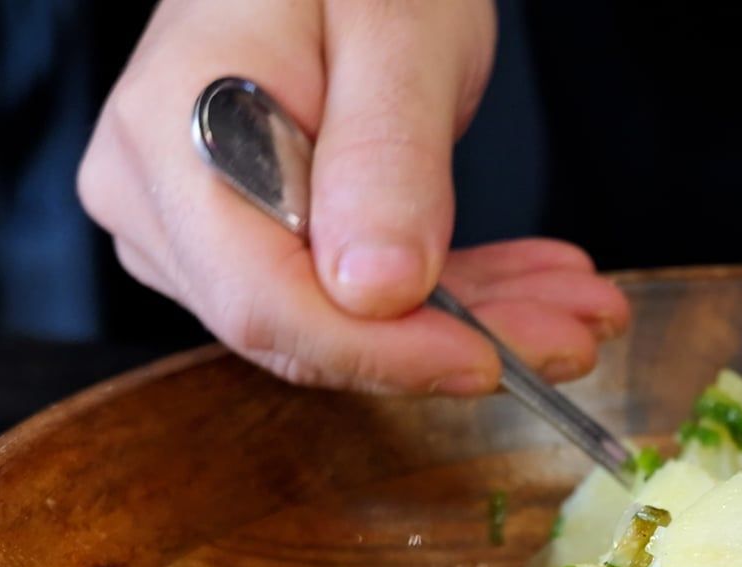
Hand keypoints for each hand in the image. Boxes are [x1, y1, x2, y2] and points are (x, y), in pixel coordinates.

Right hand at [78, 0, 628, 394]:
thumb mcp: (393, 29)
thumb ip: (383, 156)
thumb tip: (375, 293)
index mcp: (172, 136)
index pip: (264, 300)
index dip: (381, 351)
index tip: (488, 358)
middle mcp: (160, 198)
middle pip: (310, 325)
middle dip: (454, 342)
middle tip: (580, 331)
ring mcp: (199, 227)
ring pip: (347, 324)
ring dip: (477, 322)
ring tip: (581, 308)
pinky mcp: (252, 239)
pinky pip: (356, 298)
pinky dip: (457, 298)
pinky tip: (537, 287)